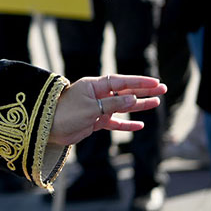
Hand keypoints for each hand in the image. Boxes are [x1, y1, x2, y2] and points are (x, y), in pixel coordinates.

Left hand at [49, 75, 166, 145]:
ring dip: (138, 105)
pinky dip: (126, 124)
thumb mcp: (92, 107)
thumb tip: (134, 97)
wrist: (48, 128)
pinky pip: (114, 122)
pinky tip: (139, 125)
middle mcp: (97, 95)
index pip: (121, 81)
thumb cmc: (66, 113)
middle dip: (143, 91)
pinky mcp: (94, 122)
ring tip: (156, 103)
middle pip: (124, 92)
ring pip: (122, 107)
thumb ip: (113, 104)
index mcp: (94, 85)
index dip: (139, 81)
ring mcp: (96, 108)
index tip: (155, 82)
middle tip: (162, 90)